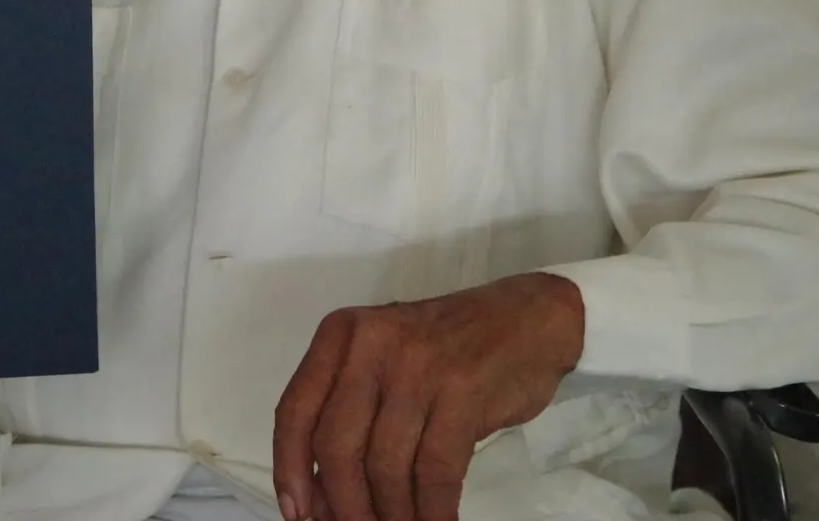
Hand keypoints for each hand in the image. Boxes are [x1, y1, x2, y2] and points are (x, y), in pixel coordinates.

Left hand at [272, 273, 585, 520]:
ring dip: (392, 514)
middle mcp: (371, 345)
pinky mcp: (462, 392)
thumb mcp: (387, 361)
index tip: (296, 513)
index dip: (289, 469)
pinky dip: (433, 511)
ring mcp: (417, 367)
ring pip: (385, 466)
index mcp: (341, 336)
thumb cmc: (450, 348)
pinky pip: (436, 471)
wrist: (529, 318)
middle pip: (336, 446)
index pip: (295, 411)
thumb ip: (351, 412)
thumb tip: (318, 493)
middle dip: (344, 504)